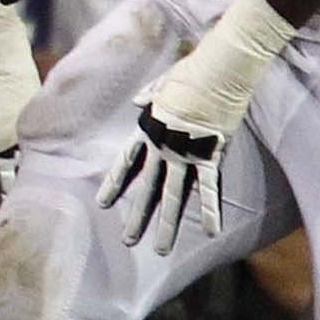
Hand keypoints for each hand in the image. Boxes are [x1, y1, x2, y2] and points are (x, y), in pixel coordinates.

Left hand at [0, 0, 41, 227]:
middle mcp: (3, 144)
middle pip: (9, 185)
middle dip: (8, 206)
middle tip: (10, 229)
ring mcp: (24, 131)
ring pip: (28, 167)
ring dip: (27, 186)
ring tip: (31, 209)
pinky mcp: (39, 118)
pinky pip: (41, 145)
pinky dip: (41, 160)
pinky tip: (46, 174)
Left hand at [96, 0, 293, 254]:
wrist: (216, 69)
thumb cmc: (191, 72)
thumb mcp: (162, 83)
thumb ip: (149, 95)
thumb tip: (139, 102)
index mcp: (148, 130)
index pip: (126, 164)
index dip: (115, 185)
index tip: (103, 204)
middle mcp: (163, 147)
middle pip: (148, 189)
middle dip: (138, 217)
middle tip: (128, 241)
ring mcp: (185, 153)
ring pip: (174, 197)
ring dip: (168, 225)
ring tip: (160, 249)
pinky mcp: (210, 154)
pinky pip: (210, 188)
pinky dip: (212, 210)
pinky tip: (211, 232)